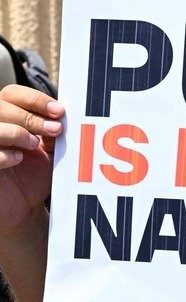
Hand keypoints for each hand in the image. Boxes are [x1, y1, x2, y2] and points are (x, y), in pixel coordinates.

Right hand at [0, 85, 61, 233]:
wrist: (23, 207)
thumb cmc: (34, 175)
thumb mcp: (49, 149)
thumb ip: (52, 129)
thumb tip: (63, 114)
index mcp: (7, 116)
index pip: (12, 93)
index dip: (35, 99)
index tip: (59, 112)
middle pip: (1, 105)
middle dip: (31, 116)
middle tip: (55, 130)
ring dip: (16, 131)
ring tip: (34, 145)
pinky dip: (2, 153)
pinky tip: (17, 159)